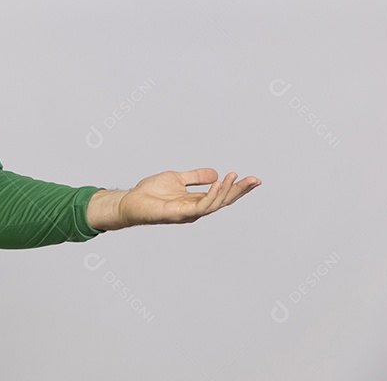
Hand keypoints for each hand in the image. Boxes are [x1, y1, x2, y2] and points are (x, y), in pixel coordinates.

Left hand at [86, 168, 260, 230]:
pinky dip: (211, 195)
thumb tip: (215, 173)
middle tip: (255, 180)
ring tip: (235, 177)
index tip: (253, 179)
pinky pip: (201, 205)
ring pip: (215, 204)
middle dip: (240, 191)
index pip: (222, 195)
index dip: (238, 188)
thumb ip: (195, 177)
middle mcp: (196, 209)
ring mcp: (189, 213)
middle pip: (224, 201)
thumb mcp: (177, 178)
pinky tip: (218, 184)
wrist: (131, 201)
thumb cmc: (150, 193)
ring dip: (227, 190)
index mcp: (196, 201)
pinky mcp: (180, 213)